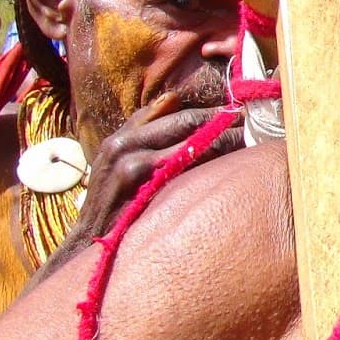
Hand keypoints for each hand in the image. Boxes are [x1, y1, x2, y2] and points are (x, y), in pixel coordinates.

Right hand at [74, 93, 243, 240]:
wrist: (88, 242)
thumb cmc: (111, 201)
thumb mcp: (117, 161)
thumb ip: (143, 128)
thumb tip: (173, 96)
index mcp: (121, 137)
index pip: (177, 115)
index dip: (211, 112)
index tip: (238, 110)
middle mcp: (125, 147)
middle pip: (188, 125)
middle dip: (223, 122)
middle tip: (252, 121)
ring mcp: (134, 169)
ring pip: (193, 146)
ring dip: (226, 141)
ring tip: (250, 140)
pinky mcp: (144, 191)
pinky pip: (190, 171)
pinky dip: (215, 165)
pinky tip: (234, 167)